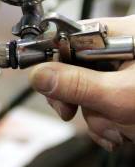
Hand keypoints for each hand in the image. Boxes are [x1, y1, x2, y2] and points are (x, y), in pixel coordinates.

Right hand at [29, 15, 134, 150]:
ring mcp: (129, 69)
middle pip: (76, 68)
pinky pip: (107, 102)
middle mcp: (123, 48)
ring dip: (98, 118)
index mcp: (121, 34)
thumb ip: (77, 85)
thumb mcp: (121, 95)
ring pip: (91, 91)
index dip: (54, 63)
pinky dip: (110, 121)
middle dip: (78, 100)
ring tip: (116, 130)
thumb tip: (39, 76)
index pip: (69, 39)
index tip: (47, 87)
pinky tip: (121, 131)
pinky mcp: (133, 88)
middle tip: (72, 114)